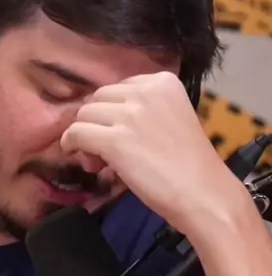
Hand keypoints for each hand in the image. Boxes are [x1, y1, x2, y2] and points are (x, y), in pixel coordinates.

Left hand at [61, 72, 238, 235]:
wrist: (204, 194)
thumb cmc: (190, 164)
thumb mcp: (170, 119)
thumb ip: (140, 110)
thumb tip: (96, 119)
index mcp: (163, 81)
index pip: (118, 88)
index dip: (113, 112)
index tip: (121, 133)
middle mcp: (145, 90)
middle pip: (98, 98)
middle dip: (98, 122)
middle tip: (106, 151)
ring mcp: (130, 114)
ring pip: (84, 114)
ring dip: (85, 136)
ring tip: (100, 161)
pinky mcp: (115, 139)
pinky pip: (77, 133)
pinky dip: (71, 144)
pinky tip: (81, 157)